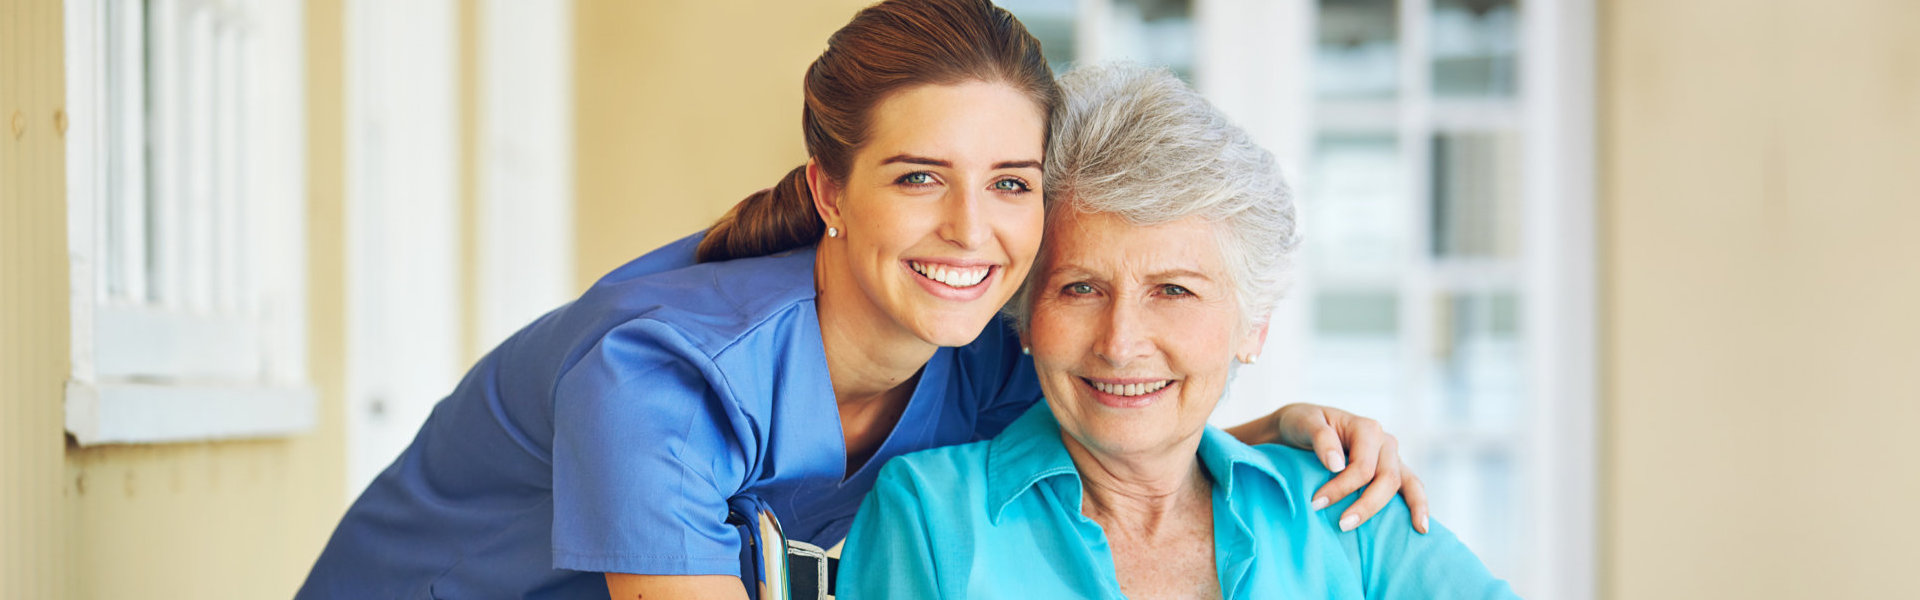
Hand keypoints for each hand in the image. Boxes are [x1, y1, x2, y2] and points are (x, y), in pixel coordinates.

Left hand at [1271, 403, 1430, 534]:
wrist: (1300, 428)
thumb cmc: (1302, 424)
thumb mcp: (1304, 422)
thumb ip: (1321, 438)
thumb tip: (1337, 465)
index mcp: (1366, 429)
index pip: (1363, 466)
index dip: (1342, 488)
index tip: (1316, 503)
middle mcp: (1384, 443)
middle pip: (1387, 478)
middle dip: (1366, 505)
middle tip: (1341, 525)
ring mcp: (1391, 457)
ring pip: (1405, 485)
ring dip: (1403, 510)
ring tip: (1412, 531)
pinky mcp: (1391, 471)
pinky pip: (1411, 487)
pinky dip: (1420, 505)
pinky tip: (1422, 527)